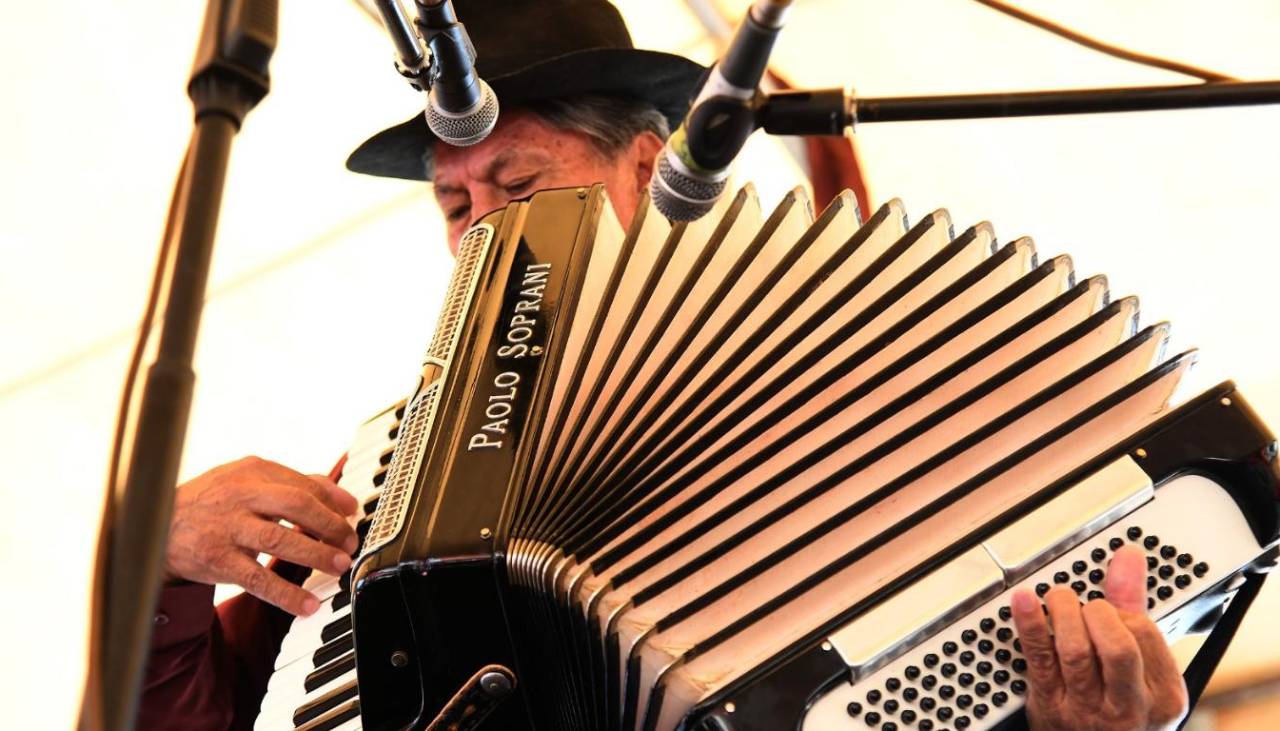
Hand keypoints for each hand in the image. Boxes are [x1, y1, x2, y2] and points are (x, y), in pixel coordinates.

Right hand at [165, 456, 358, 615]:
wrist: (155, 524)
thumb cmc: (214, 501)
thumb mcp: (247, 480)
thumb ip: (292, 484)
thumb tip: (342, 498)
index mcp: (252, 471)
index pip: (303, 483)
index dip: (333, 500)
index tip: (352, 515)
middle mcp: (240, 495)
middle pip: (296, 504)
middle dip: (330, 524)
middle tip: (349, 543)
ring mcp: (228, 527)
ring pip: (280, 540)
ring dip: (315, 554)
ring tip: (339, 567)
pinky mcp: (218, 560)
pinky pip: (257, 579)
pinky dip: (285, 594)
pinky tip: (307, 605)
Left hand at [1012, 545, 1187, 730]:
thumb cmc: (1118, 708)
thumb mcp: (1141, 668)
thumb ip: (1133, 609)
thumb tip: (1128, 557)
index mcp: (1163, 695)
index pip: (1145, 633)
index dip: (1121, 610)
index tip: (1106, 606)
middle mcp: (1128, 706)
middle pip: (1117, 645)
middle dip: (1097, 613)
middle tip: (1085, 606)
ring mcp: (1087, 708)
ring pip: (1076, 650)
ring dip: (1063, 613)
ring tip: (1058, 600)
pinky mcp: (1049, 705)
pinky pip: (1039, 658)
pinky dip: (1029, 623)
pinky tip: (1024, 601)